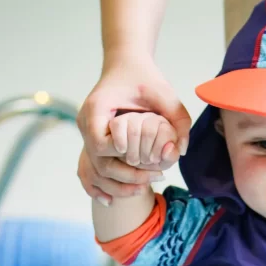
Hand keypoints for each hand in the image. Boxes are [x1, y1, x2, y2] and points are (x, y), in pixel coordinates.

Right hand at [77, 50, 190, 201]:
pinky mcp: (91, 142)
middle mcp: (85, 123)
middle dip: (126, 176)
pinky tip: (116, 198)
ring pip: (94, 171)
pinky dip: (102, 185)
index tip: (142, 156)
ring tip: (144, 189)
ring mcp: (85, 134)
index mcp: (96, 108)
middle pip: (98, 162)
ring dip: (117, 184)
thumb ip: (178, 118)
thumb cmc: (145, 78)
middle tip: (155, 179)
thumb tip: (181, 151)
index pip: (100, 143)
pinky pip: (90, 170)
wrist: (126, 66)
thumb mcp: (165, 94)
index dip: (120, 154)